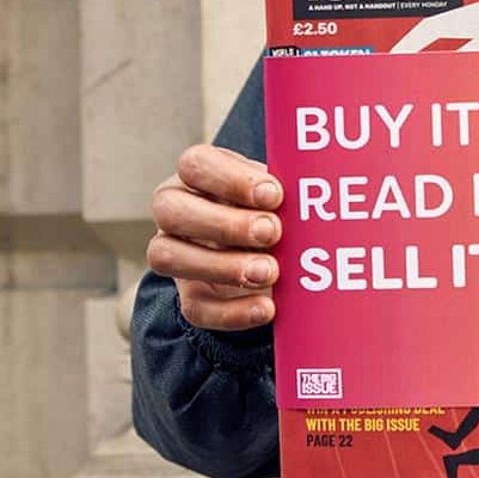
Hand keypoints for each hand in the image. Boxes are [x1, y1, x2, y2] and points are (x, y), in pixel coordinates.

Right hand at [147, 144, 283, 330]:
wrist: (269, 249)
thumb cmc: (273, 207)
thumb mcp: (279, 192)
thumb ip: (286, 189)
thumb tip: (312, 193)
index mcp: (198, 174)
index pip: (195, 165)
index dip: (232, 180)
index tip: (274, 195)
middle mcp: (175, 210)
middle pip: (170, 210)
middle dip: (225, 224)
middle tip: (272, 233)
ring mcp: (174, 253)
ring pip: (166, 257)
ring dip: (222, 266)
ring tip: (269, 272)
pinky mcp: (190, 295)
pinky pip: (195, 308)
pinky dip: (233, 312)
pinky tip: (267, 308)